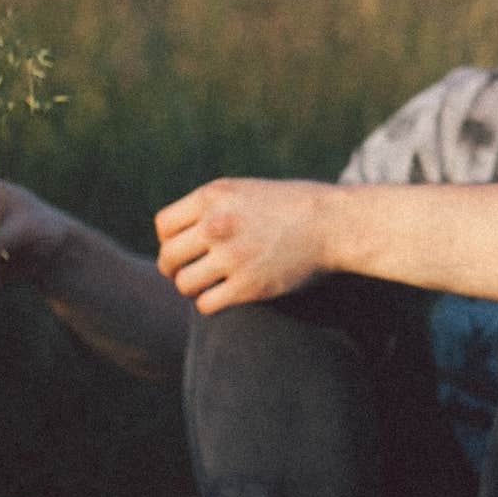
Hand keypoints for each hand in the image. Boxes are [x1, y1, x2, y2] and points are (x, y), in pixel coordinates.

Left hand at [154, 177, 334, 313]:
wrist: (334, 223)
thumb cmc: (292, 207)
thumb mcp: (245, 192)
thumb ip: (211, 208)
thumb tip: (178, 236)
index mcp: (213, 196)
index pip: (164, 226)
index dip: (171, 241)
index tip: (189, 248)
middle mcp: (217, 224)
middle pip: (169, 257)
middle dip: (176, 268)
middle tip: (194, 272)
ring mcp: (232, 256)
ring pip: (184, 284)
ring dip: (193, 288)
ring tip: (210, 285)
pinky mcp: (248, 285)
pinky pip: (206, 304)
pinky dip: (211, 304)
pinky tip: (226, 297)